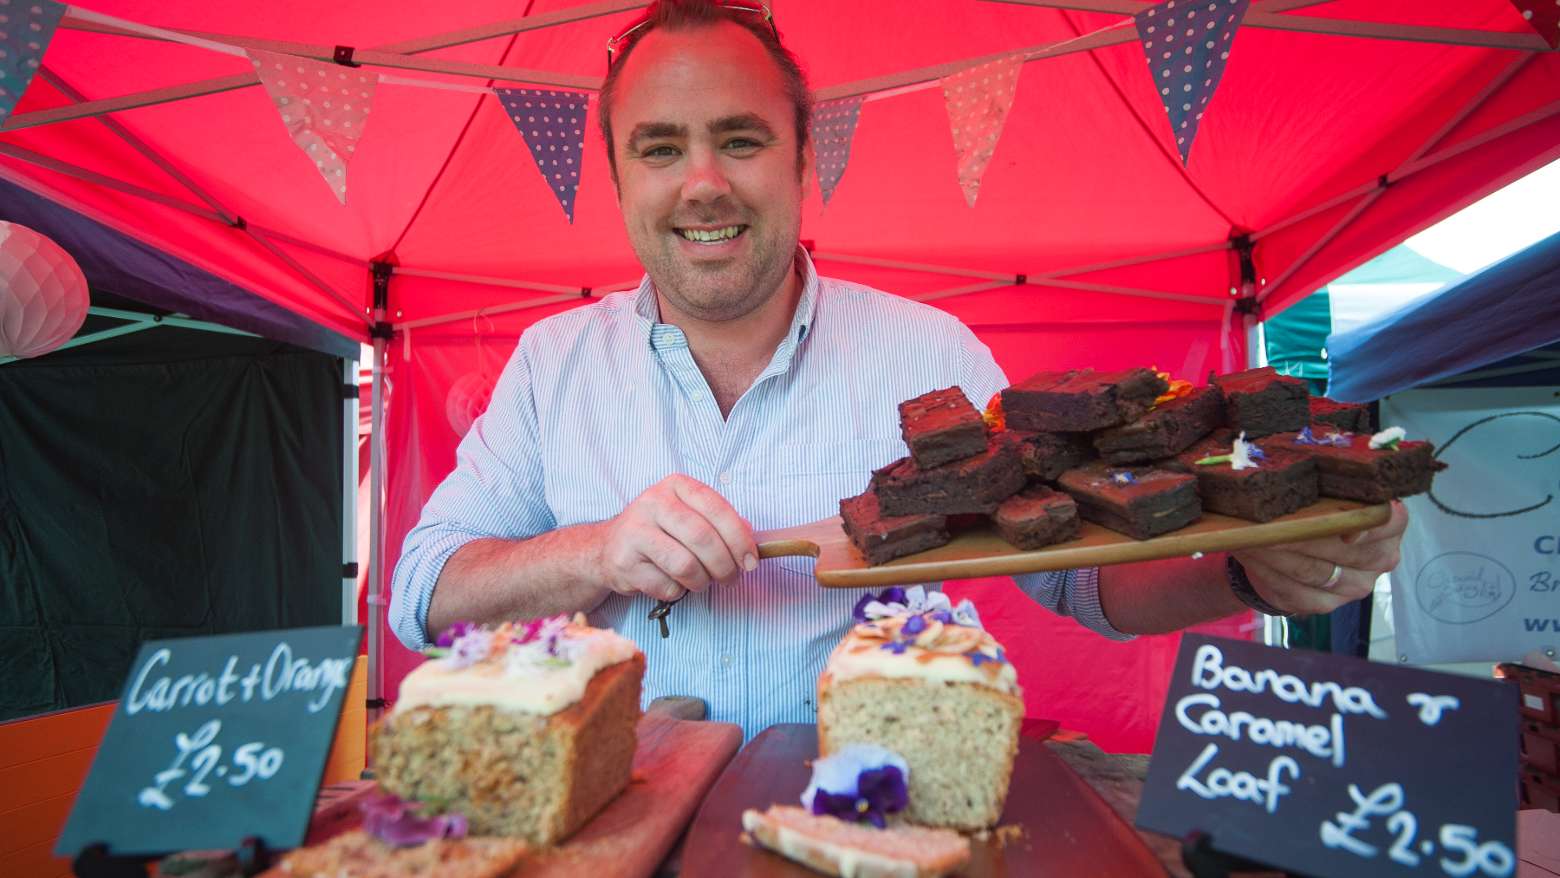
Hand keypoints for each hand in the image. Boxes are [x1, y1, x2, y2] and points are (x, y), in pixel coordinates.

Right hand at [595, 474, 758, 601]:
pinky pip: (666, 586)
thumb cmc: (658, 532)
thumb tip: (750, 536)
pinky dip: (678, 592)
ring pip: (685, 565)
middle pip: (702, 538)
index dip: (739, 537)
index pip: (716, 508)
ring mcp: (635, 531)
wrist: (607, 548)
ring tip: (702, 582)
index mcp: (675, 486)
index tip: (751, 560)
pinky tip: (673, 583)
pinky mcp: (624, 562)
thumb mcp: (688, 515)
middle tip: (731, 579)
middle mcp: (653, 502)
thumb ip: (719, 522)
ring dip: (702, 582)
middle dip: (724, 565)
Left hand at [1231, 501, 1409, 615]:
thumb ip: (1326, 488)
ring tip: (1249, 535)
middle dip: (1299, 534)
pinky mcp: (1324, 603)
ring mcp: (1353, 586)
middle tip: (1265, 521)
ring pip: (1312, 571)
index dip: (1370, 527)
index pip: (1390, 523)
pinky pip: (1293, 589)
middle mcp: (1379, 559)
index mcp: (1389, 526)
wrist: (1300, 555)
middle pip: (1341, 550)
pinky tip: (1250, 553)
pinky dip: (1266, 570)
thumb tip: (1292, 478)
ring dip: (1276, 552)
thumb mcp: (1328, 495)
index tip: (1346, 529)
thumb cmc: (1318, 514)